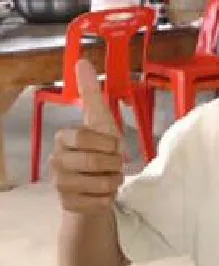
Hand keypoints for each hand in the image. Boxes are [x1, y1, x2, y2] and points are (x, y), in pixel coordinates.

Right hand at [50, 60, 123, 213]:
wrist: (97, 185)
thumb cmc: (100, 150)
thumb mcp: (101, 120)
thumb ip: (91, 93)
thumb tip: (81, 61)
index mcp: (63, 138)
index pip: (86, 137)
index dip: (108, 143)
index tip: (113, 146)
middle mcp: (56, 160)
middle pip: (95, 162)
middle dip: (115, 164)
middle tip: (115, 165)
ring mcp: (60, 184)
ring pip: (100, 184)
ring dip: (115, 181)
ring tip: (111, 178)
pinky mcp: (69, 204)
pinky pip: (100, 201)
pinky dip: (110, 197)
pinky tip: (104, 193)